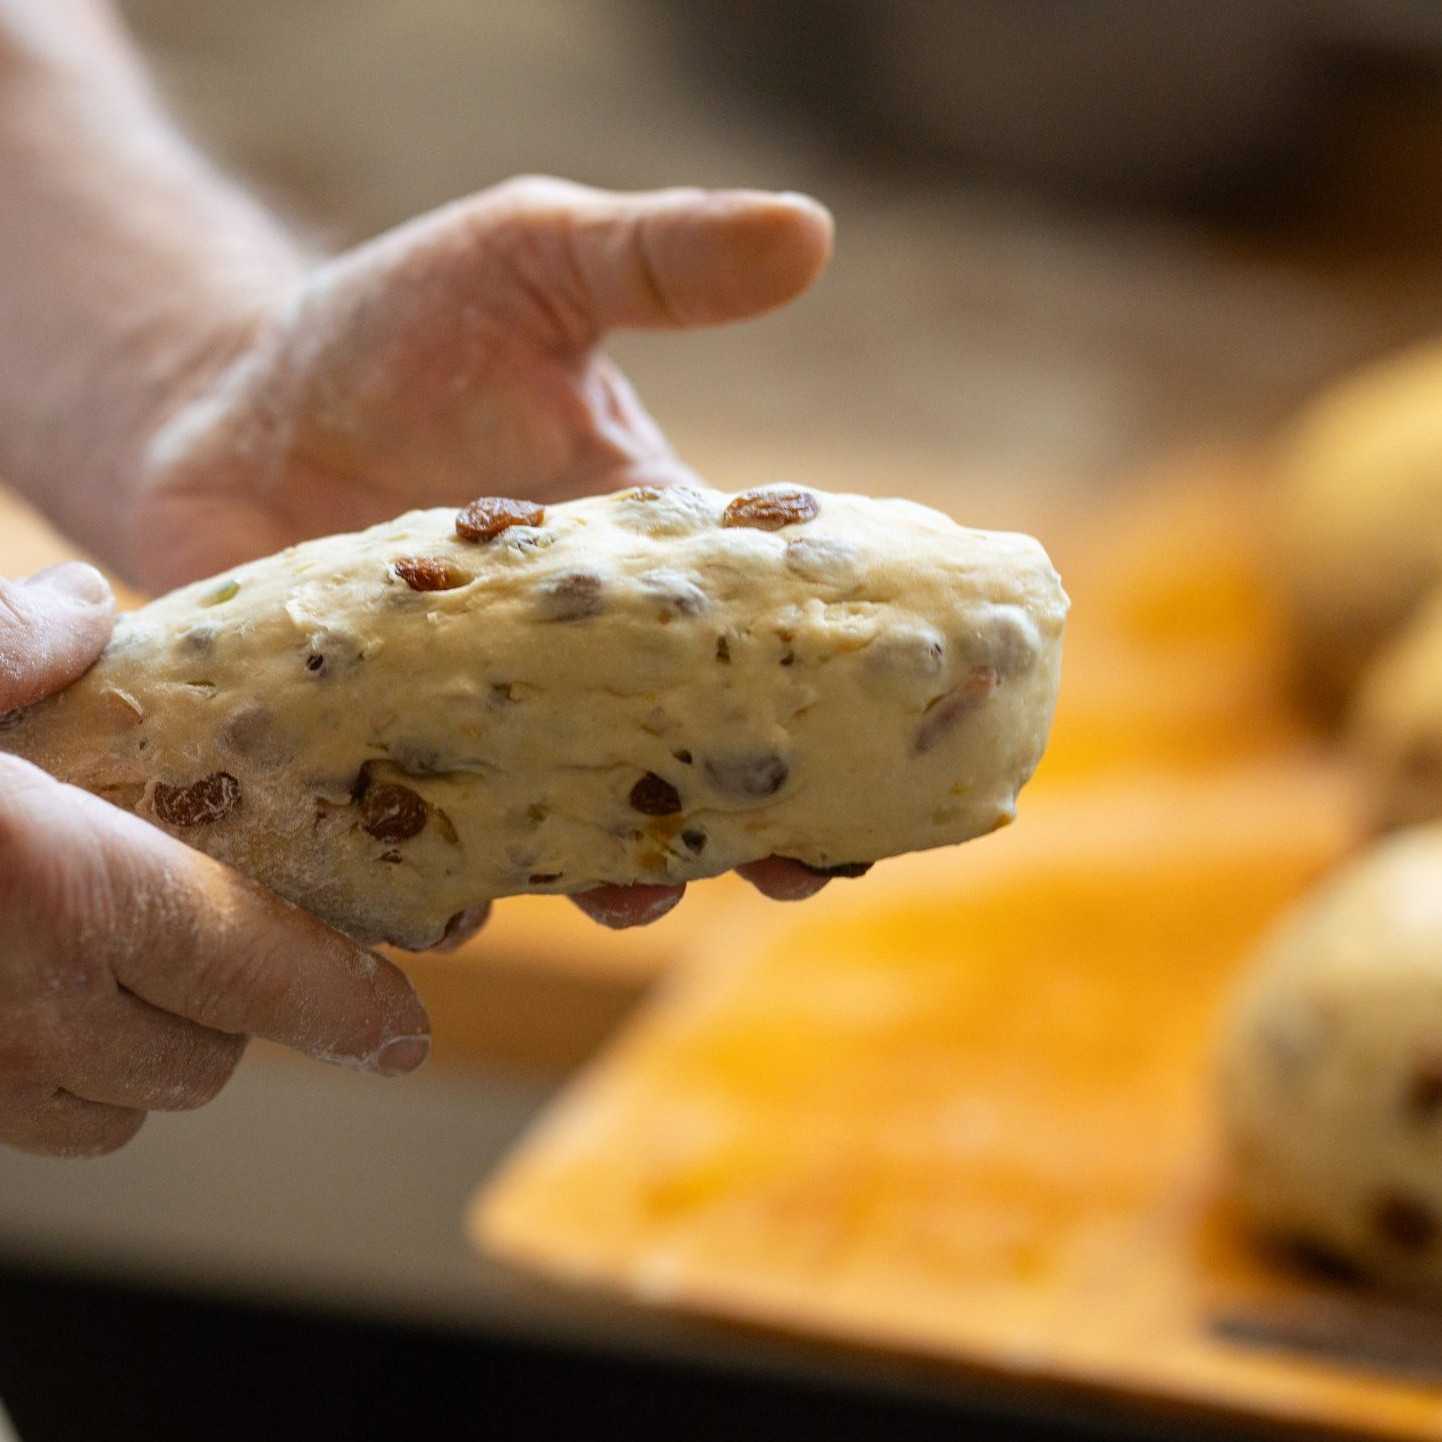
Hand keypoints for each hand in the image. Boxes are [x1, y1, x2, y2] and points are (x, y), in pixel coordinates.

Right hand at [0, 563, 429, 1156]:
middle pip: (202, 1054)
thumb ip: (3, 640)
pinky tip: (28, 998)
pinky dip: (52, 1083)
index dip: (352, 1005)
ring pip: (112, 1109)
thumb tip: (86, 612)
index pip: (264, 970)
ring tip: (141, 968)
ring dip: (150, 1050)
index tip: (405, 1026)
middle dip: (245, 1008)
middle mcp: (13, 1007)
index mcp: (52, 885)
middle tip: (244, 940)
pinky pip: (13, 1131)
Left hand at [126, 176, 837, 927]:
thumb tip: (811, 234)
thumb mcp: (530, 263)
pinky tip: (461, 909)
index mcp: (645, 567)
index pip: (758, 647)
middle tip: (788, 869)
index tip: (882, 766)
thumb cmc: (387, 329)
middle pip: (684, 762)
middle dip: (747, 825)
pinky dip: (447, 883)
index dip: (826, 712)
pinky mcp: (377, 755)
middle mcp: (576, 663)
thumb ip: (657, 261)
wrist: (224, 399)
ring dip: (615, 871)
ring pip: (569, 824)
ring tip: (632, 892)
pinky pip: (425, 842)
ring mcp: (480, 719)